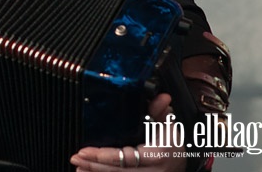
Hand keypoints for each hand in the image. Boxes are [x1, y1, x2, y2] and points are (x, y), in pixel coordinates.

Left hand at [70, 94, 185, 170]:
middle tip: (76, 158)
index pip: (125, 157)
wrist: (185, 164)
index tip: (84, 151)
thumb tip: (162, 97)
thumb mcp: (169, 126)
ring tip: (79, 167)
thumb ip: (160, 111)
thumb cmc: (173, 145)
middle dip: (94, 166)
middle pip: (118, 171)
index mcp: (157, 155)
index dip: (103, 156)